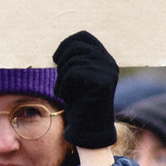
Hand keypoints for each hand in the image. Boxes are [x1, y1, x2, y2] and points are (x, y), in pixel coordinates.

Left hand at [51, 31, 117, 149]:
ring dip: (61, 77)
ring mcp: (109, 71)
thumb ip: (73, 59)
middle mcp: (109, 62)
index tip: (56, 59)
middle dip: (62, 63)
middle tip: (61, 80)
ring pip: (73, 61)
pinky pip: (74, 73)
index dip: (66, 43)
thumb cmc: (78, 102)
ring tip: (64, 91)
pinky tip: (67, 97)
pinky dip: (64, 85)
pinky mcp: (104, 82)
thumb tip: (63, 45)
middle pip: (76, 46)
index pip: (83, 36)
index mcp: (103, 58)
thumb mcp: (73, 76)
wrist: (88, 128)